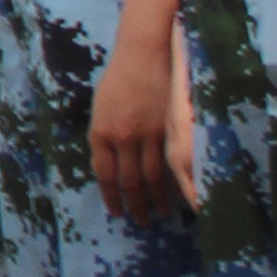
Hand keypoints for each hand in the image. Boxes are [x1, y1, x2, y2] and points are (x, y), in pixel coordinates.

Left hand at [91, 8, 191, 222]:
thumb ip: (106, 136)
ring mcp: (145, 135)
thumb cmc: (119, 79)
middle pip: (127, 181)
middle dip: (134, 205)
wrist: (143, 54)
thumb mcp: (101, 109)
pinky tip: (176, 195)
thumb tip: (113, 163)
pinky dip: (172, 183)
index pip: (104, 174)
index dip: (111, 196)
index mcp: (99, 132)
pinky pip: (168, 164)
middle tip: (140, 221)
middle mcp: (120, 138)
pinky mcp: (167, 130)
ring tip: (160, 215)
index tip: (117, 212)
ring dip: (156, 200)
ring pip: (150, 177)